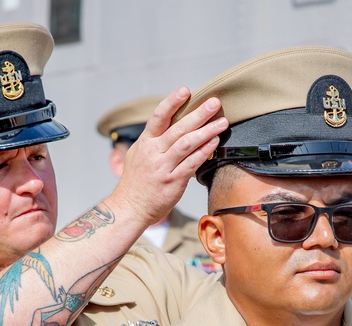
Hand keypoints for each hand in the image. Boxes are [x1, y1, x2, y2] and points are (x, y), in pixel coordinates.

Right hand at [107, 88, 226, 227]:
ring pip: (188, 143)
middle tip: (214, 102)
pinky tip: (215, 142)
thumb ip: (153, 141)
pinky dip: (205, 151)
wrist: (129, 208)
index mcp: (145, 143)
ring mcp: (164, 167)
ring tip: (222, 122)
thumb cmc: (136, 183)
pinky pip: (192, 163)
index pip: (159, 117)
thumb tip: (169, 126)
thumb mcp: (138, 156)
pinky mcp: (173, 181)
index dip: (172, 102)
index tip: (186, 90)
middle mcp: (154, 152)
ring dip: (207, 131)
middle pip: (179, 128)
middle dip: (199, 113)